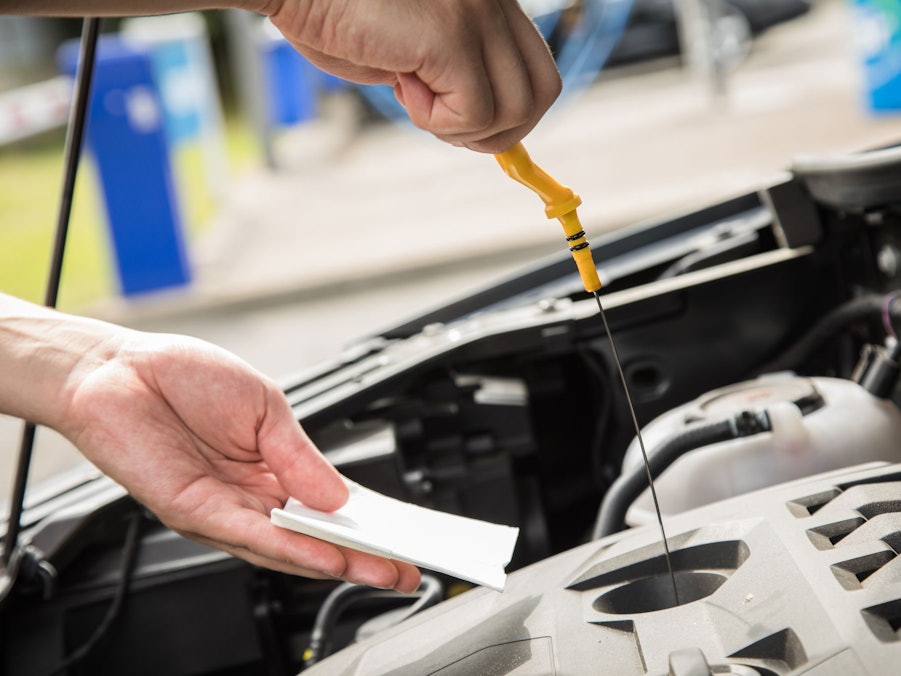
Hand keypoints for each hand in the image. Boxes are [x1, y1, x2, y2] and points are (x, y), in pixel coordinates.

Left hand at [57, 329, 420, 591]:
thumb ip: (301, 455)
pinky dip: (291, 549)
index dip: (366, 525)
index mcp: (272, 468)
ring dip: (334, 562)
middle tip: (405, 572)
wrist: (116, 368)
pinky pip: (250, 536)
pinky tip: (325, 556)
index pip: (327, 507)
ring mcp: (222, 510)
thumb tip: (341, 496)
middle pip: (313, 538)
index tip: (405, 539)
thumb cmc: (183, 377)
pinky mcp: (194, 512)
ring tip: (378, 570)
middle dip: (362, 558)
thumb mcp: (264, 407)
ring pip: (287, 548)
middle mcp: (249, 498)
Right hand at [264, 0, 561, 152]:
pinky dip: (437, 122)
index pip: (538, 70)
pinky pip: (475, 113)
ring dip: (461, 127)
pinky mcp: (453, 34)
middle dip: (497, 131)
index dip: (510, 113)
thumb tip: (480, 123)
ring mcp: (478, 13)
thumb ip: (454, 74)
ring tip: (414, 95)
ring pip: (515, 111)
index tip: (465, 123)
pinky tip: (402, 87)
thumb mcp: (412, 49)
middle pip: (542, 93)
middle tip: (442, 121)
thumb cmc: (336, 12)